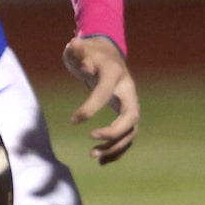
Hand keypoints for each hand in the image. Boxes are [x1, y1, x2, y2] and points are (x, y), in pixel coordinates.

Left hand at [64, 34, 137, 163]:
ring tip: (93, 156)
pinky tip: (101, 161)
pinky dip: (118, 150)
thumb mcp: (79, 50)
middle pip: (131, 117)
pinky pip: (127, 136)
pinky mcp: (126, 114)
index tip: (73, 121)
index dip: (90, 107)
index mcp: (114, 74)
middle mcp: (127, 91)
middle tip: (92, 139)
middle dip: (114, 132)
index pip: (105, 93)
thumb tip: (74, 43)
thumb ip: (76, 50)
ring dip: (116, 146)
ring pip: (132, 131)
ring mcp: (130, 104)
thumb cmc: (89, 54)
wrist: (106, 57)